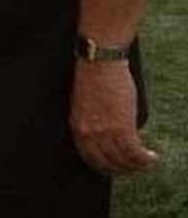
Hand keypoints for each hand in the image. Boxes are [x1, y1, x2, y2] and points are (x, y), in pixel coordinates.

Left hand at [70, 60, 157, 174]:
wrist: (99, 61)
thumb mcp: (84, 103)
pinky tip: (152, 156)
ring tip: (145, 162)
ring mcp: (105, 132)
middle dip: (121, 169)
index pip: (89, 157)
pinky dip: (145, 159)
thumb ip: (91, 121)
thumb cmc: (92, 76)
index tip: (114, 167)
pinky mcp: (122, 128)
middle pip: (106, 163)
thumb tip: (104, 136)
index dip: (103, 166)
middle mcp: (89, 133)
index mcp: (77, 126)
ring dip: (136, 166)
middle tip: (132, 168)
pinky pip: (135, 153)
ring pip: (122, 161)